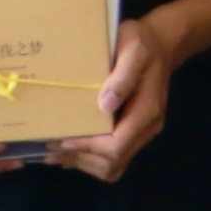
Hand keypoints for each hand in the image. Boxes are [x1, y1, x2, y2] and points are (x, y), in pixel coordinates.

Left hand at [48, 15, 178, 183]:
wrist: (160, 44)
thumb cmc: (142, 43)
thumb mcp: (134, 48)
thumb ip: (123, 75)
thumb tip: (105, 104)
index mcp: (147, 110)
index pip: (117, 144)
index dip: (88, 146)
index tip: (62, 139)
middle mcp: (146, 128)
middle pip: (113, 162)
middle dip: (81, 157)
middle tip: (50, 148)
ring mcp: (140, 133)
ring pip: (112, 166)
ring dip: (83, 162)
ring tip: (55, 152)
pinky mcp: (132, 132)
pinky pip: (112, 159)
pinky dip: (89, 160)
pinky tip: (70, 150)